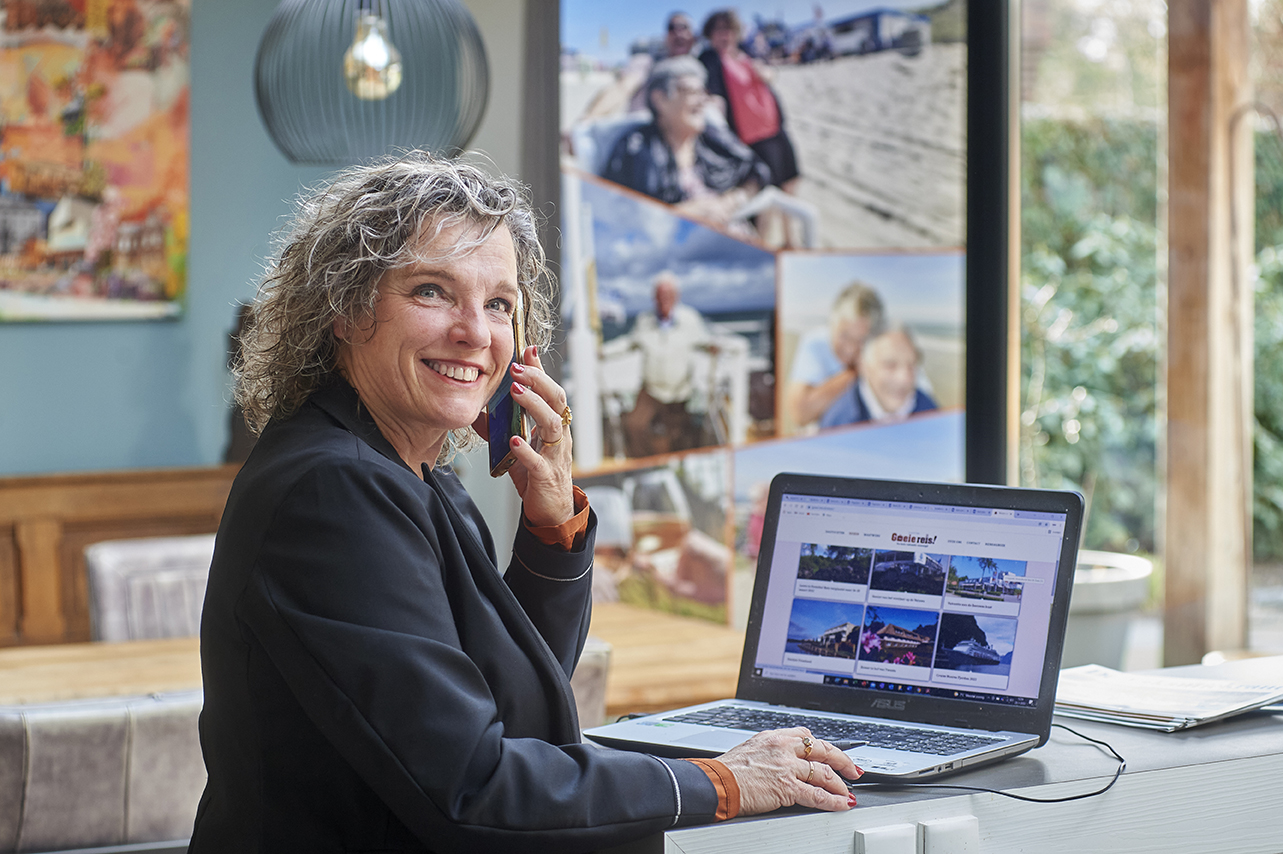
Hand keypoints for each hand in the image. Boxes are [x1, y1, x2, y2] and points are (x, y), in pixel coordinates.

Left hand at [472, 345, 573, 526]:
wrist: (552, 512)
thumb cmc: (537, 475)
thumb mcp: (520, 445)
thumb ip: (504, 426)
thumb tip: (480, 408)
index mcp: (554, 425)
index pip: (550, 390)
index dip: (540, 370)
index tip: (527, 349)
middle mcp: (559, 436)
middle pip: (557, 400)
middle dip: (538, 381)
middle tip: (517, 369)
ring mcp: (556, 455)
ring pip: (553, 425)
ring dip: (534, 406)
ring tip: (516, 393)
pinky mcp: (547, 476)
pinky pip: (539, 461)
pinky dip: (526, 450)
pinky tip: (514, 441)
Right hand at [716, 728, 861, 814]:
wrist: (717, 782)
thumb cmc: (726, 770)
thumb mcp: (749, 749)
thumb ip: (769, 752)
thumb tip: (778, 761)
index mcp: (774, 737)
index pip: (806, 735)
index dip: (822, 745)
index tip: (831, 752)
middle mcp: (783, 748)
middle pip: (823, 750)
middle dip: (842, 760)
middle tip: (853, 769)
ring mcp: (787, 767)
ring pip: (824, 773)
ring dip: (840, 784)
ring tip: (848, 792)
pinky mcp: (788, 788)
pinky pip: (818, 794)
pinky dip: (834, 800)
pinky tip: (842, 804)